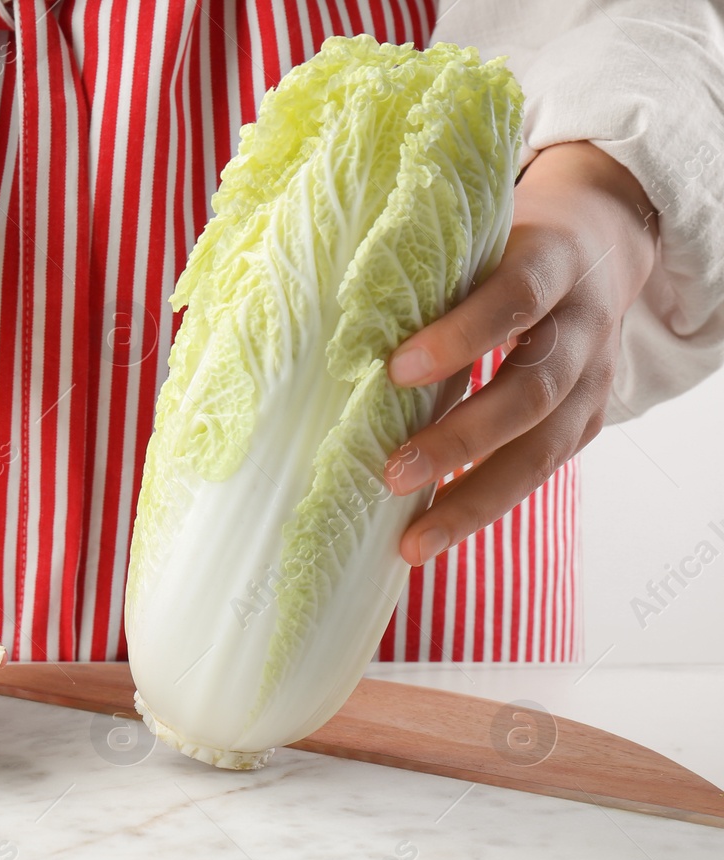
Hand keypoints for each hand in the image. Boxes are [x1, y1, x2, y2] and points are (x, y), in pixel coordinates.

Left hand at [382, 141, 658, 565]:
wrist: (600, 244)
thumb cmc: (507, 245)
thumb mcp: (479, 241)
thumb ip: (430, 282)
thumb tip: (337, 342)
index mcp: (553, 262)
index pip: (514, 297)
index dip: (461, 336)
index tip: (395, 371)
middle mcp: (585, 325)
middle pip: (532, 392)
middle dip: (461, 439)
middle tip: (393, 473)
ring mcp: (595, 380)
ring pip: (543, 450)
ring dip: (475, 499)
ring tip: (415, 539)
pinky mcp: (588, 422)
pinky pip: (540, 472)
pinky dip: (486, 505)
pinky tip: (437, 532)